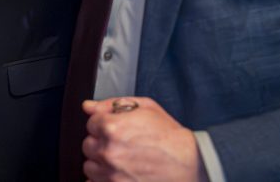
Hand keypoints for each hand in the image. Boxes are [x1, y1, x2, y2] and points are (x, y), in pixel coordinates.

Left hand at [81, 97, 205, 181]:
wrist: (191, 164)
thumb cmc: (171, 137)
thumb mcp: (146, 108)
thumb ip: (112, 104)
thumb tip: (88, 106)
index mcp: (112, 127)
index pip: (91, 123)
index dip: (104, 124)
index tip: (117, 130)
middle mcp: (109, 151)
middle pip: (88, 145)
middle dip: (101, 143)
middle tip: (121, 145)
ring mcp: (112, 174)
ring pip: (90, 166)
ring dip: (101, 163)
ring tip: (122, 161)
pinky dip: (104, 179)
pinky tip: (119, 174)